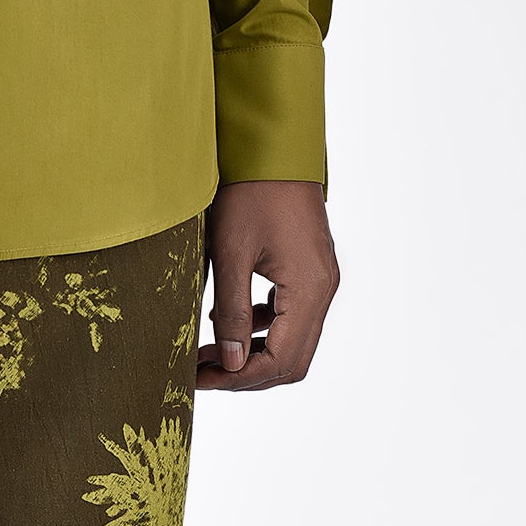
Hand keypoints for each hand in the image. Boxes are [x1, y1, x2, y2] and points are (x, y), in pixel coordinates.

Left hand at [196, 180, 339, 391]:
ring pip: (293, 339)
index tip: (202, 380)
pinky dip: (262, 326)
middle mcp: (323, 290)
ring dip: (254, 352)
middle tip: (204, 374)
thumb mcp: (231, 250)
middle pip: (292, 358)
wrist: (273, 145)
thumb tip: (230, 364)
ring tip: (209, 352)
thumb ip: (230, 309)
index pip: (280, 359)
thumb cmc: (250, 190)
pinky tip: (227, 318)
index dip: (240, 378)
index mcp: (309, 289)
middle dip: (248, 373)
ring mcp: (320, 279)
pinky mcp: (310, 268)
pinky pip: (291, 313)